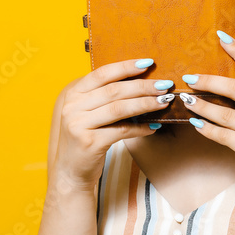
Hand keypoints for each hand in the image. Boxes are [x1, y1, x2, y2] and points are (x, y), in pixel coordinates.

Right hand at [46, 58, 172, 191]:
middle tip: (164, 85)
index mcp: (73, 94)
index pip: (103, 74)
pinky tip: (153, 127)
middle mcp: (73, 106)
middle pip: (114, 90)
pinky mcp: (90, 143)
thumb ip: (105, 98)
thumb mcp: (89, 113)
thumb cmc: (86, 138)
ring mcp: (79, 124)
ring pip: (119, 108)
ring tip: (164, 101)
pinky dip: (140, 128)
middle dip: (143, 86)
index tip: (148, 63)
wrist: (70, 172)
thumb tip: (142, 83)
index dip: (126, 67)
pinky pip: (122, 131)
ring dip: (146, 103)